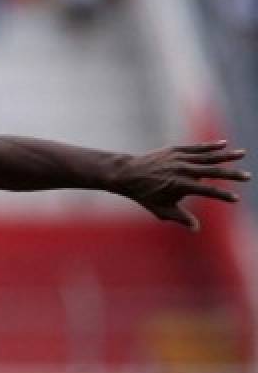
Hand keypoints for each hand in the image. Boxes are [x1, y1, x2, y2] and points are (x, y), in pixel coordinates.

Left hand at [120, 141, 248, 229]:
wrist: (127, 174)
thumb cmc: (144, 195)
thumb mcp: (161, 209)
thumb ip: (180, 218)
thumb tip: (196, 229)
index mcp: (181, 185)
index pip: (208, 191)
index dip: (222, 195)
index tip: (236, 199)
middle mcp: (182, 170)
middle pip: (212, 171)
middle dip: (231, 174)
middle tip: (248, 176)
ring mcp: (179, 158)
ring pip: (207, 156)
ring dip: (226, 156)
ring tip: (242, 154)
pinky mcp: (175, 150)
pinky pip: (196, 148)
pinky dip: (210, 146)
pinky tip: (224, 144)